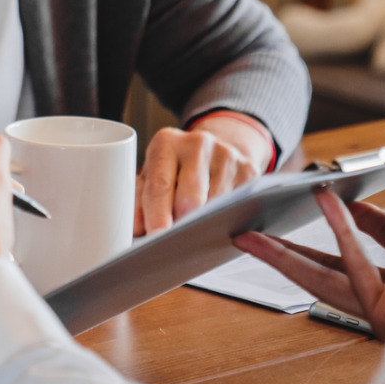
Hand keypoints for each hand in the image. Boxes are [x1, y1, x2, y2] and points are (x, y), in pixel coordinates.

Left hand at [136, 112, 272, 234]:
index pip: (160, 184)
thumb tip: (135, 231)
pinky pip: (238, 206)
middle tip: (175, 241)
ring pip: (216, 205)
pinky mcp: (249, 170)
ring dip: (205, 224)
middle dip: (182, 223)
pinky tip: (217, 221)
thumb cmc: (175, 169)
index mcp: (166, 142)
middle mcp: (198, 143)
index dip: (157, 215)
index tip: (156, 237)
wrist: (212, 149)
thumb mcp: (152, 176)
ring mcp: (227, 155)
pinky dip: (226, 219)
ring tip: (195, 229)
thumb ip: (139, 202)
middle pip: (191, 197)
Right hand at [233, 107, 384, 337]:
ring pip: (331, 280)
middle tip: (262, 227)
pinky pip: (353, 277)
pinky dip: (334, 241)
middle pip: (343, 263)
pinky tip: (319, 209)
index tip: (326, 194)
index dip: (354, 216)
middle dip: (297, 247)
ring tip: (247, 238)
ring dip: (286, 258)